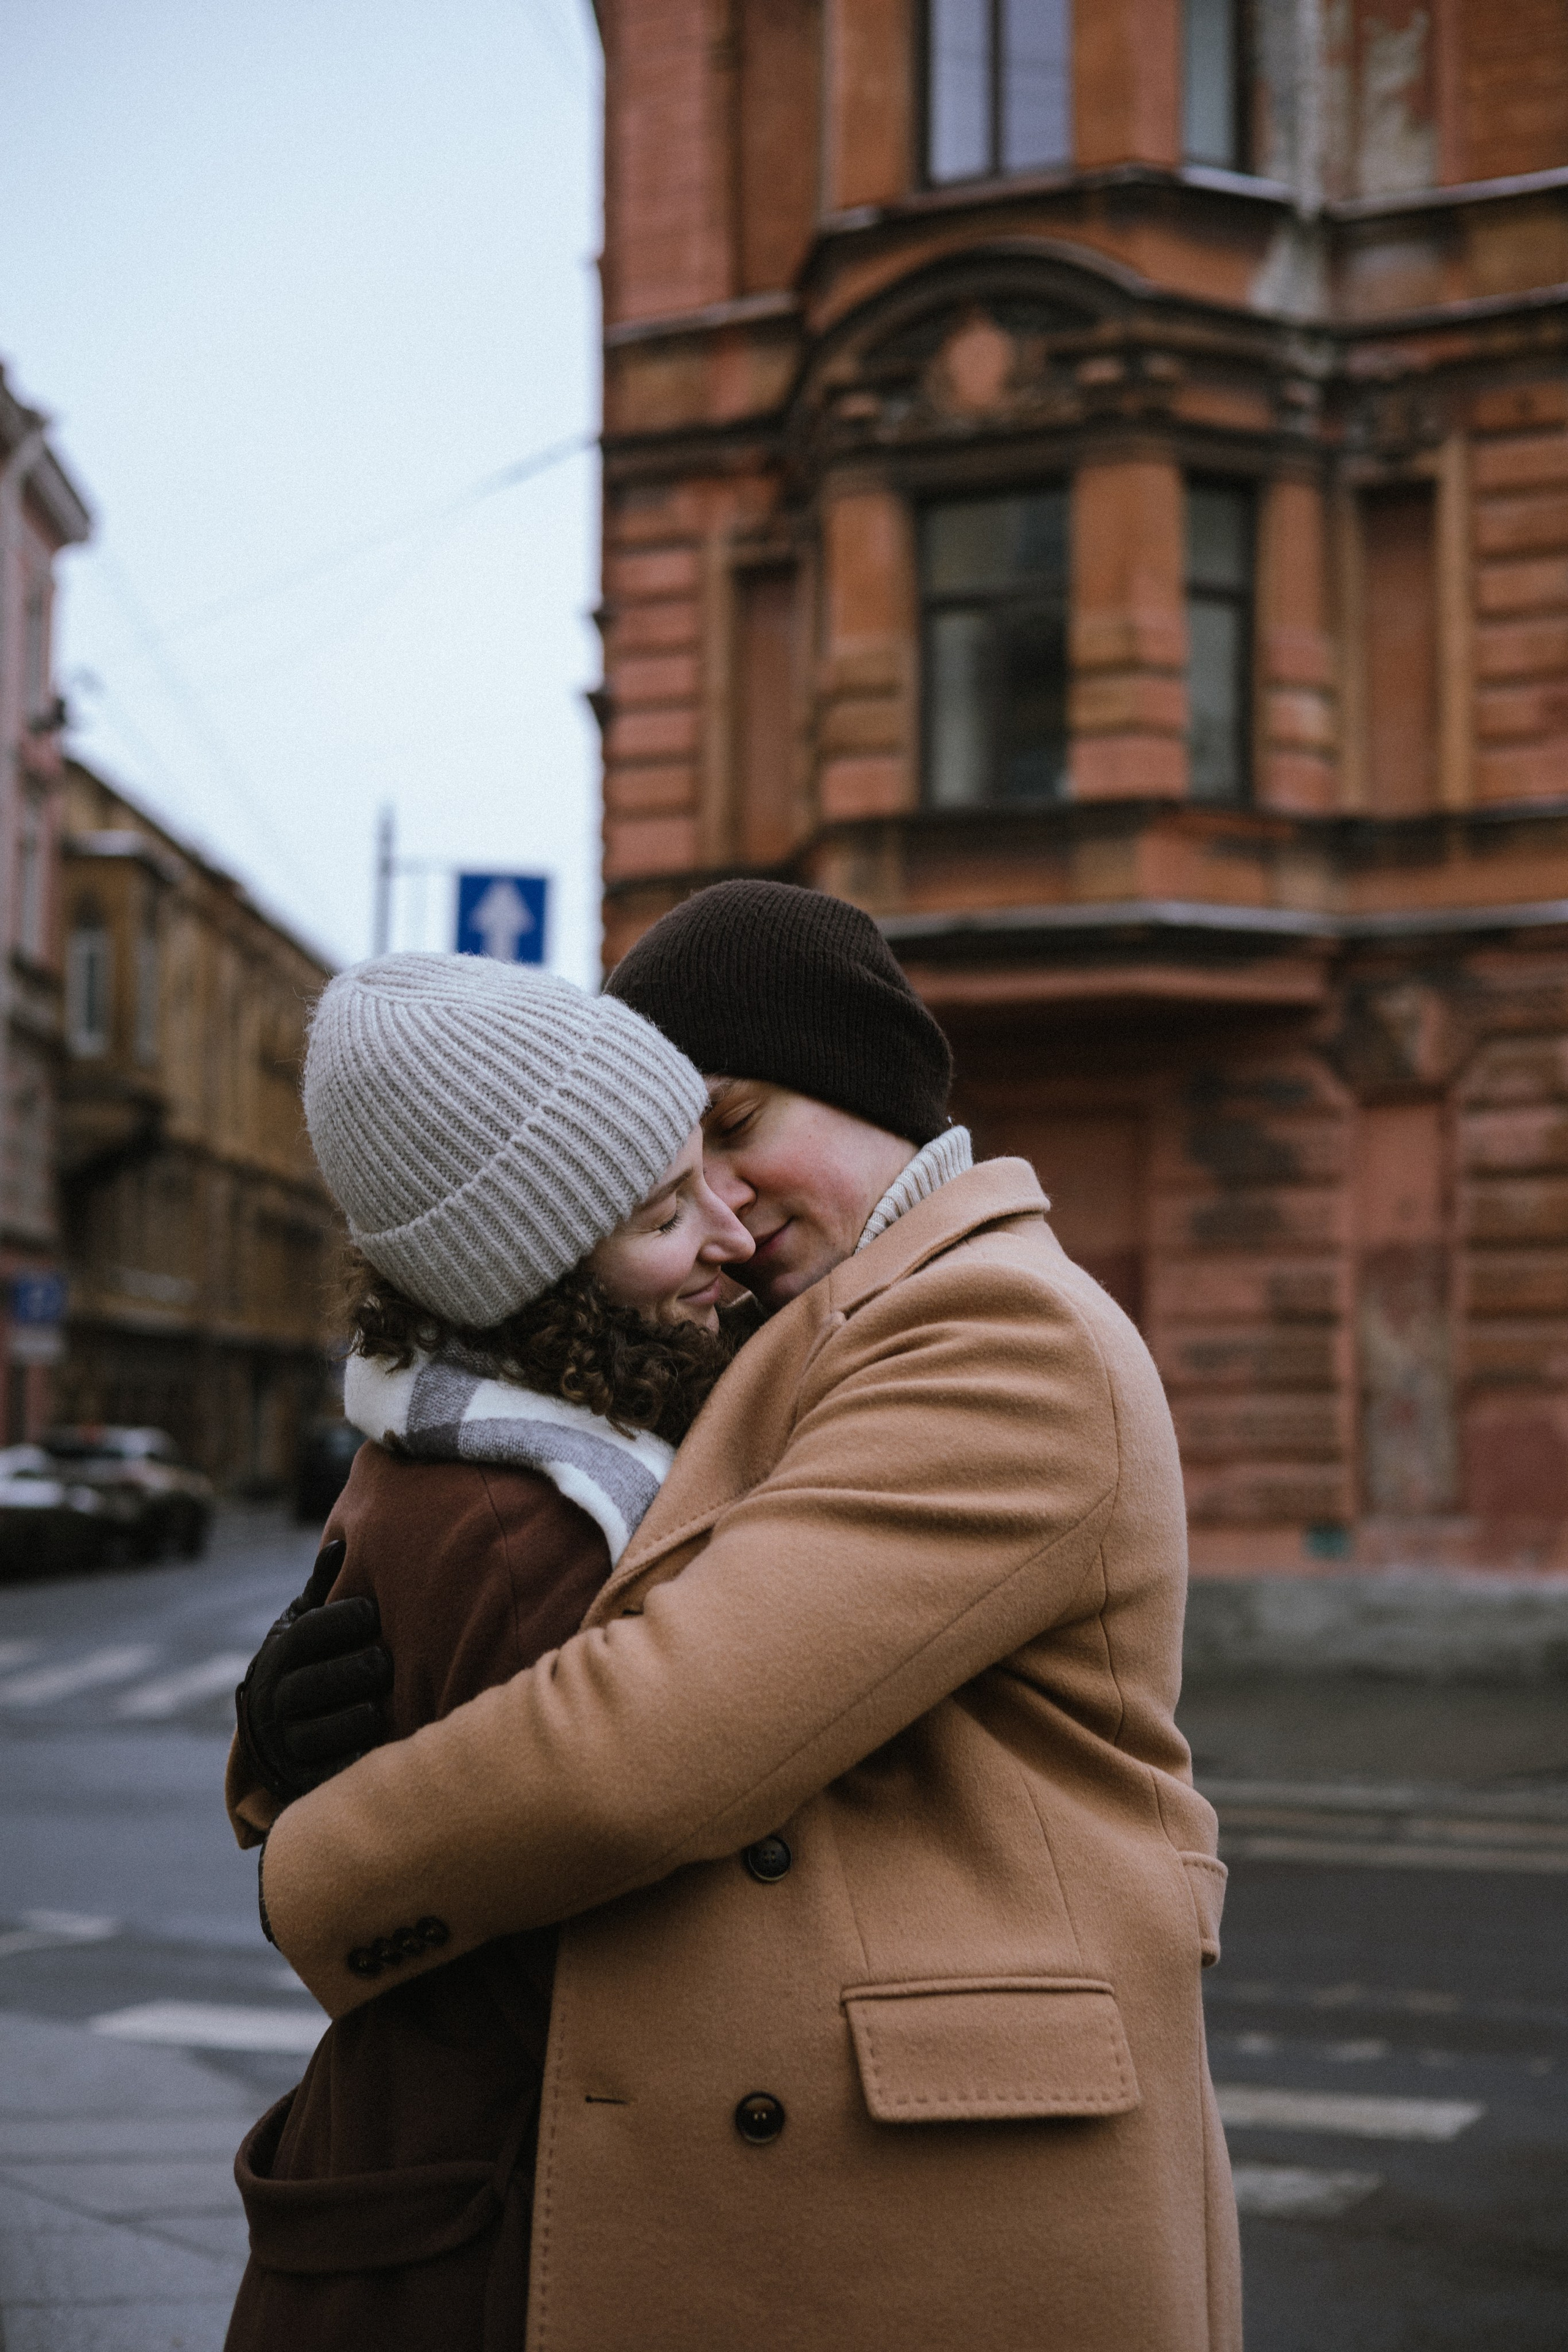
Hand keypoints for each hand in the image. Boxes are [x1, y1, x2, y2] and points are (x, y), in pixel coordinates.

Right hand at [233, 1541, 392, 1800]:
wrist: (277, 1728)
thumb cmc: (309, 1660)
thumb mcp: (307, 1623)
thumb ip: (323, 1589)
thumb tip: (341, 1543)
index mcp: (280, 1655)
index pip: (306, 1635)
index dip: (341, 1620)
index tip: (374, 1610)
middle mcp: (276, 1700)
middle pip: (312, 1684)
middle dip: (353, 1670)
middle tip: (385, 1660)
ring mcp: (287, 1742)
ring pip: (318, 1733)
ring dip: (353, 1718)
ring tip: (380, 1706)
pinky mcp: (304, 1779)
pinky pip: (326, 1775)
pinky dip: (349, 1767)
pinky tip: (375, 1755)